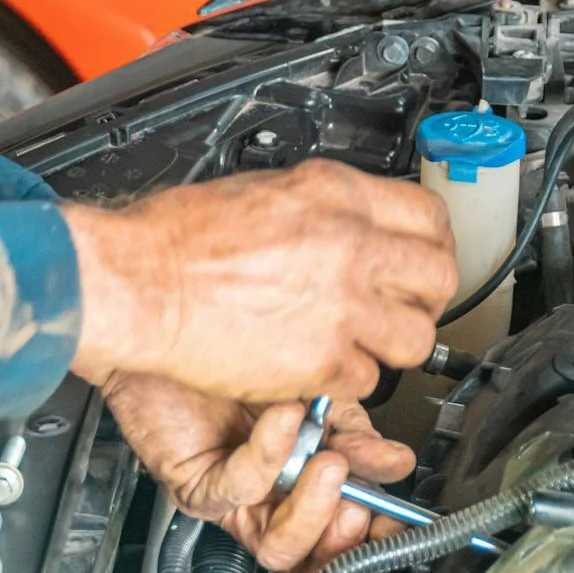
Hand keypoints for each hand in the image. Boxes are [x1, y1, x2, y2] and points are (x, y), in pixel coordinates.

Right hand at [63, 159, 456, 403]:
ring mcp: (342, 306)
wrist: (134, 280)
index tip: (421, 260)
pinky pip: (365, 382)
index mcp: (337, 195)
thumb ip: (323, 208)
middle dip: (424, 299)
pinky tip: (318, 368)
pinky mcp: (322, 360)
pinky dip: (344, 382)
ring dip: (392, 346)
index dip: (433, 246)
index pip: (430, 218)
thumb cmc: (176, 238)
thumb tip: (350, 223)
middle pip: (439, 279)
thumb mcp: (266, 189)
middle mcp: (351, 247)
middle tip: (400, 307)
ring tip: (362, 344)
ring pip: (416, 339)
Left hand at [104, 373, 413, 572]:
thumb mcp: (320, 396)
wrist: (177, 325)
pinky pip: (240, 489)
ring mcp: (232, 500)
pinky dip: (270, 452)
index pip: (340, 539)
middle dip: (344, 539)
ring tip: (329, 464)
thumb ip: (355, 434)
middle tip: (359, 500)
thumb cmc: (242, 358)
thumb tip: (394, 463)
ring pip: (276, 546)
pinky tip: (285, 416)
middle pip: (309, 563)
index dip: (371, 540)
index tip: (396, 521)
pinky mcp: (196, 485)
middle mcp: (268, 502)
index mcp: (304, 484)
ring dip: (312, 510)